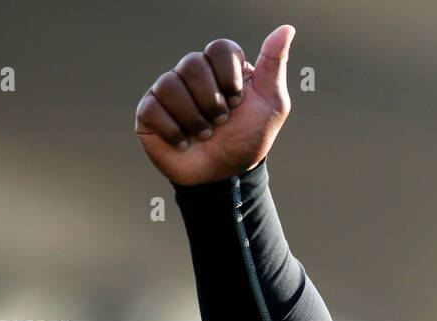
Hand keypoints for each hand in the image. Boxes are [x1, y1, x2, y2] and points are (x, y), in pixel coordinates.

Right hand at [135, 26, 293, 185]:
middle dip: (212, 101)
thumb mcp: (271, 105)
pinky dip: (173, 131)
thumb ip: (275, 65)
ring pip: (170, 85)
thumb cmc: (248, 139)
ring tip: (205, 135)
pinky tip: (184, 143)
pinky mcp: (149, 112)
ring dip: (194, 119)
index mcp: (221, 67)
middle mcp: (192, 73)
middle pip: (192, 64)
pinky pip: (152, 108)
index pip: (220, 48)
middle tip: (221, 122)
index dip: (230, 77)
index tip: (238, 102)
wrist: (226, 176)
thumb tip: (287, 28)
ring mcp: (169, 91)